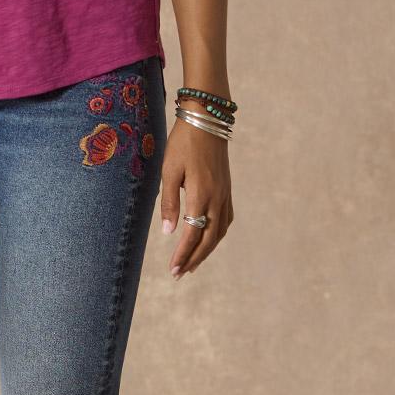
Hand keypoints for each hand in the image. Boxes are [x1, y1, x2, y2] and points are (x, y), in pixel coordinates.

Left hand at [160, 113, 231, 277]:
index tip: (173, 270)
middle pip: (208, 238)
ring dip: (207, 250)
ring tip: (192, 263)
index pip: (193, 233)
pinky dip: (217, 235)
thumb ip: (169, 202)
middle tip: (179, 274)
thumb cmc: (183, 143)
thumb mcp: (169, 171)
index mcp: (201, 195)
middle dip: (194, 258)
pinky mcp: (227, 189)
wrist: (207, 120)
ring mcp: (225, 194)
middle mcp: (217, 198)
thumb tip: (167, 232)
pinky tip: (209, 239)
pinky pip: (226, 219)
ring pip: (219, 231)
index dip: (183, 254)